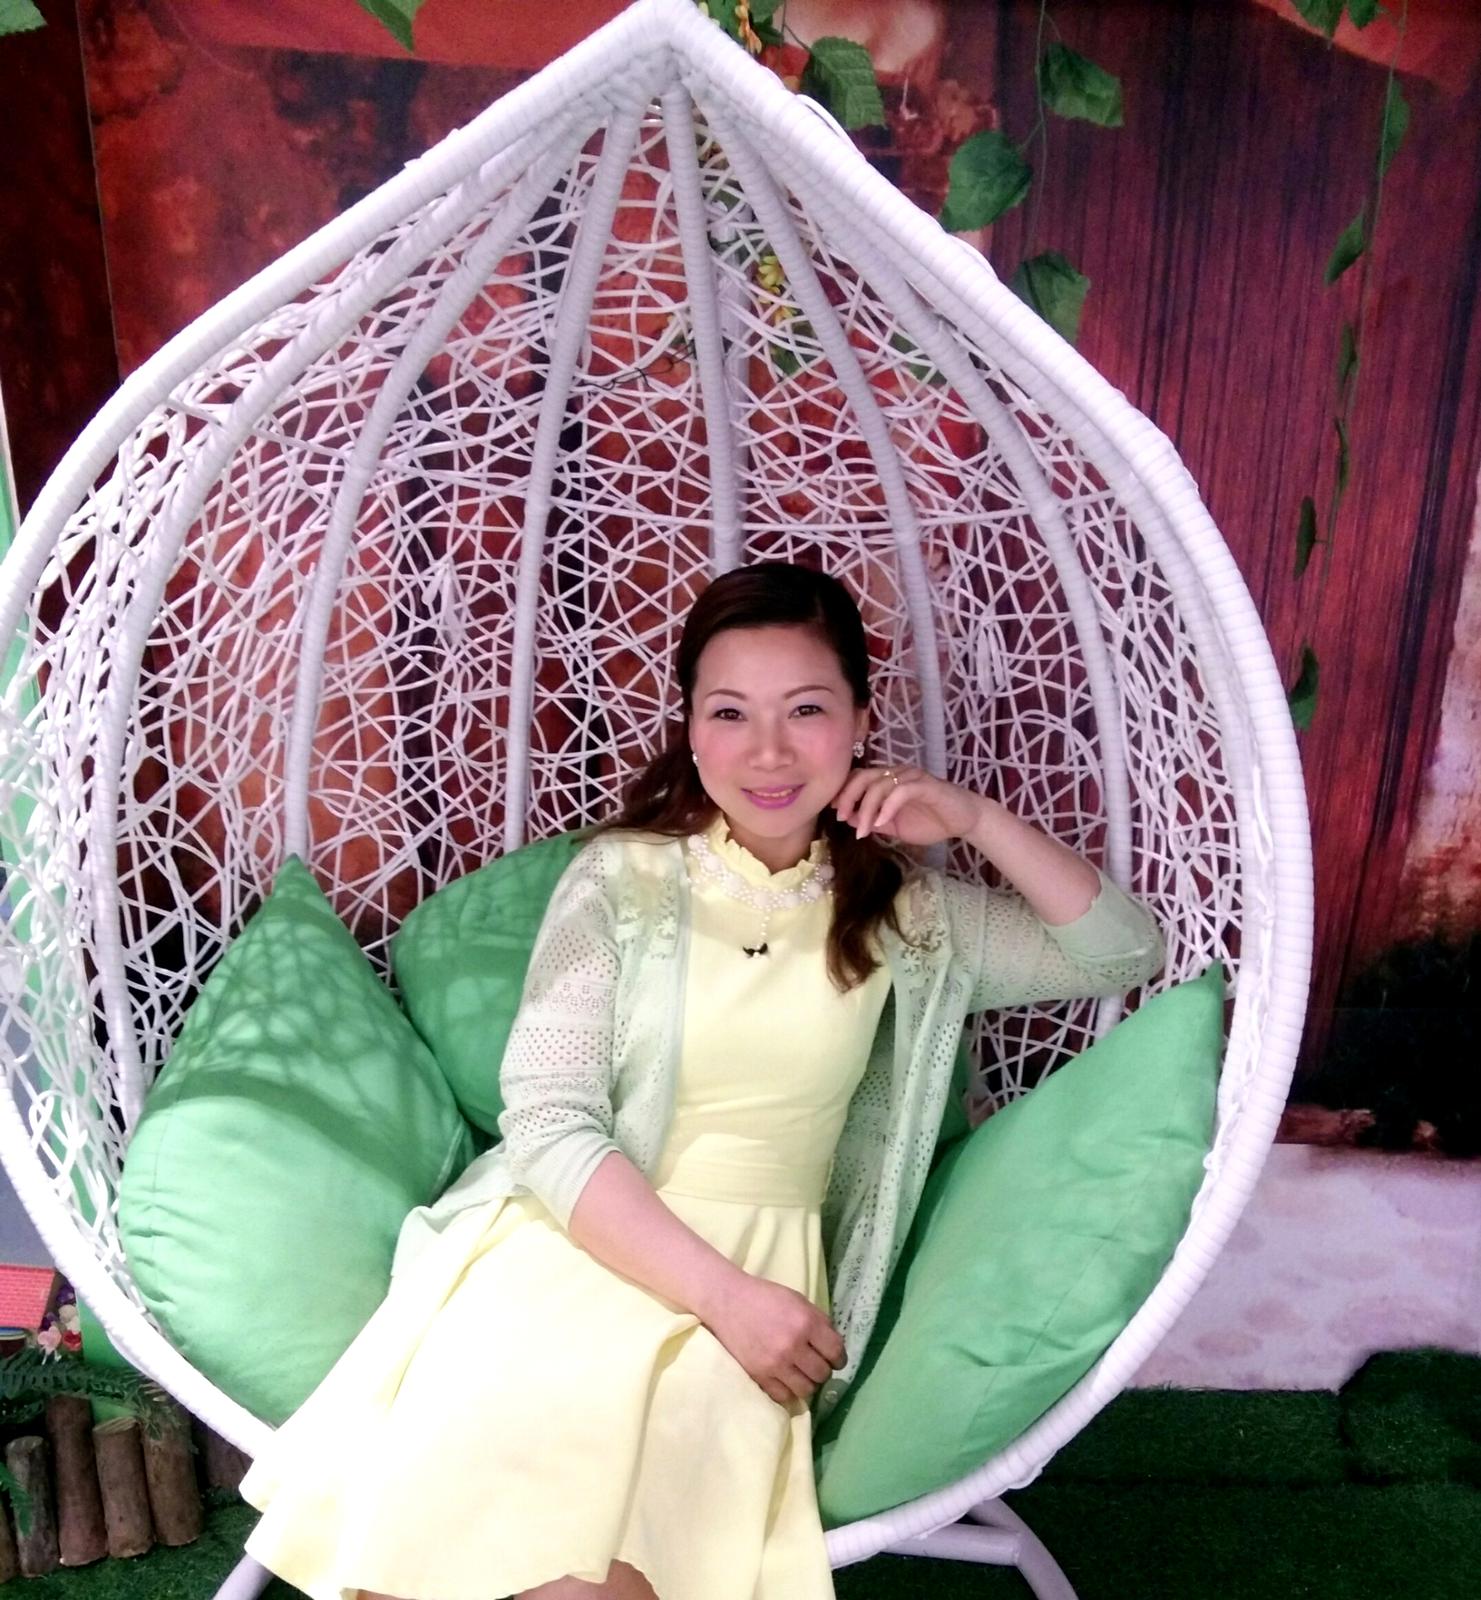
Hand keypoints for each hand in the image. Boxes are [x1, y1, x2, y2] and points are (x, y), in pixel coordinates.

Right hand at [702, 1271, 845, 1406]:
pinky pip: (784, 1396)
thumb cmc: (766, 1298)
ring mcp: (775, 1364)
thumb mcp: (798, 1300)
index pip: (836, 1352)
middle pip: (823, 1374)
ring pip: (806, 1389)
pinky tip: (785, 1378)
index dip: (839, 1358)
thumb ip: (818, 1322)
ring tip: (800, 1373)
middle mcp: (793, 1345)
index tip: (834, 1359)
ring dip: (807, 1382)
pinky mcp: (759, 1376)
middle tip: (815, 1364)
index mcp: (806, 1322)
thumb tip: (834, 1345)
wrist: (728, 1302)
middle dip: (822, 1370)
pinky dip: (788, 1390)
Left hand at [831, 764, 983, 848]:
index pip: (858, 777)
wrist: (964, 821)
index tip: (834, 812)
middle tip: (841, 818)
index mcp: (888, 780)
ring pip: (880, 785)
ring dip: (868, 809)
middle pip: (864, 776)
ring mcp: (912, 777)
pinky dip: (888, 806)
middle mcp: (898, 773)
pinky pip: (902, 791)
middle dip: (848, 797)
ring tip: (863, 831)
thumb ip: (873, 821)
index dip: (843, 792)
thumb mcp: (895, 826)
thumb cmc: (931, 821)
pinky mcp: (926, 785)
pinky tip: (882, 823)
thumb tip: (849, 819)